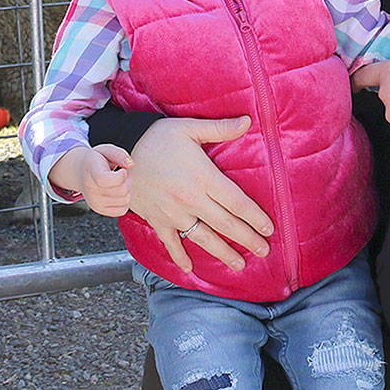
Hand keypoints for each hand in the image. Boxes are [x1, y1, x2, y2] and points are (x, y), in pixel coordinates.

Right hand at [48, 145, 132, 216]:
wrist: (80, 172)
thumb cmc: (95, 160)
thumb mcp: (105, 150)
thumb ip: (119, 154)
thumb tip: (131, 164)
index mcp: (91, 171)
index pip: (105, 180)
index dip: (120, 176)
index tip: (123, 170)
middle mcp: (90, 189)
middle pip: (122, 190)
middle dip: (128, 180)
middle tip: (123, 173)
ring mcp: (94, 202)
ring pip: (125, 200)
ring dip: (128, 190)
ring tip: (121, 181)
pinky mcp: (100, 210)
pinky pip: (122, 210)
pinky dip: (125, 201)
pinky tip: (119, 191)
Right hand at [128, 116, 273, 272]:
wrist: (120, 152)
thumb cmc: (157, 138)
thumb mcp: (189, 128)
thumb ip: (220, 128)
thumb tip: (247, 121)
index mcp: (203, 177)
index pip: (237, 202)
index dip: (255, 217)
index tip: (269, 229)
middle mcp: (191, 198)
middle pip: (226, 224)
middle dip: (247, 239)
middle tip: (264, 251)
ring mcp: (173, 212)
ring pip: (203, 238)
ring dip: (223, 253)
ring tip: (239, 265)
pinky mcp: (157, 219)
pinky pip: (171, 242)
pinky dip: (179, 256)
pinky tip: (190, 268)